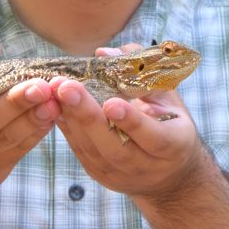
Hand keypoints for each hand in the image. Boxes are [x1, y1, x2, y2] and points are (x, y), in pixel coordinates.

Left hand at [52, 44, 204, 197]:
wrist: (169, 174)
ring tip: (55, 90)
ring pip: (92, 149)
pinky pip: (80, 150)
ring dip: (71, 118)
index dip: (131, 122)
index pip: (152, 137)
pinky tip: (55, 105)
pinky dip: (66, 126)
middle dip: (88, 116)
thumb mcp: (168, 96)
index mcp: (173, 145)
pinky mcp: (100, 174)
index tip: (111, 103)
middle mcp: (147, 166)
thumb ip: (141, 72)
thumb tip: (104, 53)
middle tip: (67, 88)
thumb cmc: (170, 123)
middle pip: (114, 146)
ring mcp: (121, 175)